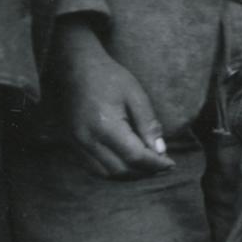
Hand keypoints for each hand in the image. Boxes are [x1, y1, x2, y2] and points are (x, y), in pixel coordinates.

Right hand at [57, 33, 171, 179]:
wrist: (75, 67)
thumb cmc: (109, 77)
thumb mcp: (136, 95)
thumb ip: (148, 124)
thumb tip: (160, 151)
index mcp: (105, 126)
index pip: (134, 157)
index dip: (155, 164)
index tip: (171, 164)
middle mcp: (86, 139)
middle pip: (119, 170)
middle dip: (144, 172)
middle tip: (163, 166)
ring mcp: (75, 143)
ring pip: (104, 173)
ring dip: (128, 175)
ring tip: (147, 167)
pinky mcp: (70, 143)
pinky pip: (92, 167)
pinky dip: (112, 170)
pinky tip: (127, 163)